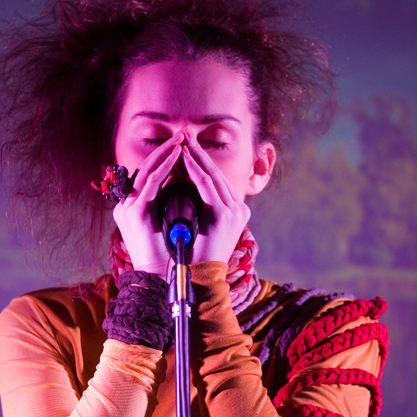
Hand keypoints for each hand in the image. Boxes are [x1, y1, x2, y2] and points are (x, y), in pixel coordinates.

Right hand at [113, 131, 183, 275]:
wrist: (162, 281)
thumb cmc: (172, 258)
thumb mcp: (173, 226)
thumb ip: (175, 207)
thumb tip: (194, 190)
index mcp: (134, 208)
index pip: (149, 176)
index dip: (166, 158)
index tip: (185, 146)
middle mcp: (127, 206)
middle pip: (146, 169)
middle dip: (166, 150)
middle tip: (184, 135)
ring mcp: (128, 209)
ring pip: (147, 172)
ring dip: (166, 153)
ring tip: (182, 141)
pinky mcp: (134, 214)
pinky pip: (151, 184)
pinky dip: (165, 168)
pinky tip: (178, 157)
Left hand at [180, 127, 250, 265]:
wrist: (196, 281)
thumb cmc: (190, 258)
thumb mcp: (195, 228)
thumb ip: (195, 209)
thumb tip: (178, 190)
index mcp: (233, 213)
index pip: (214, 181)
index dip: (199, 161)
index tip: (184, 146)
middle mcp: (238, 210)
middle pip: (215, 174)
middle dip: (197, 153)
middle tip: (184, 134)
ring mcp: (235, 212)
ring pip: (212, 176)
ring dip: (195, 156)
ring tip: (181, 141)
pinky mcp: (227, 215)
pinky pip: (207, 185)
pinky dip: (194, 169)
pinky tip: (183, 156)